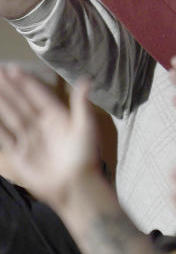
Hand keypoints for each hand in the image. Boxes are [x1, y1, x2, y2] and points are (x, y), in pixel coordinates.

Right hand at [0, 68, 97, 206]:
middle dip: (9, 88)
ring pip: (11, 116)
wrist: (75, 187)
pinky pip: (4, 137)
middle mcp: (41, 125)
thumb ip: (81, 104)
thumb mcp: (86, 127)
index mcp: (57, 117)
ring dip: (1, 102)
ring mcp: (29, 139)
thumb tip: (85, 79)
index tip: (13, 68)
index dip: (26, 82)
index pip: (38, 95)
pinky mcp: (19, 155)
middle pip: (21, 102)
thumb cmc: (84, 156)